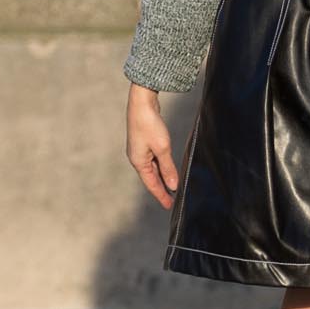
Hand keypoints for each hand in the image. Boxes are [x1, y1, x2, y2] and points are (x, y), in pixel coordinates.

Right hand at [127, 85, 180, 207]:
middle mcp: (137, 158)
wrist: (142, 102)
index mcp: (138, 162)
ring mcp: (140, 150)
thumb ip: (168, 168)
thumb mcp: (162, 148)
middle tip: (172, 200)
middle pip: (151, 178)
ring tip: (173, 187)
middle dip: (162, 189)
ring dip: (162, 178)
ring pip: (153, 169)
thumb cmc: (149, 124)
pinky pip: (153, 160)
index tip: (170, 206)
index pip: (152, 184)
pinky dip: (161, 166)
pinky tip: (168, 168)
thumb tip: (172, 185)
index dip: (161, 196)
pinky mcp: (144, 142)